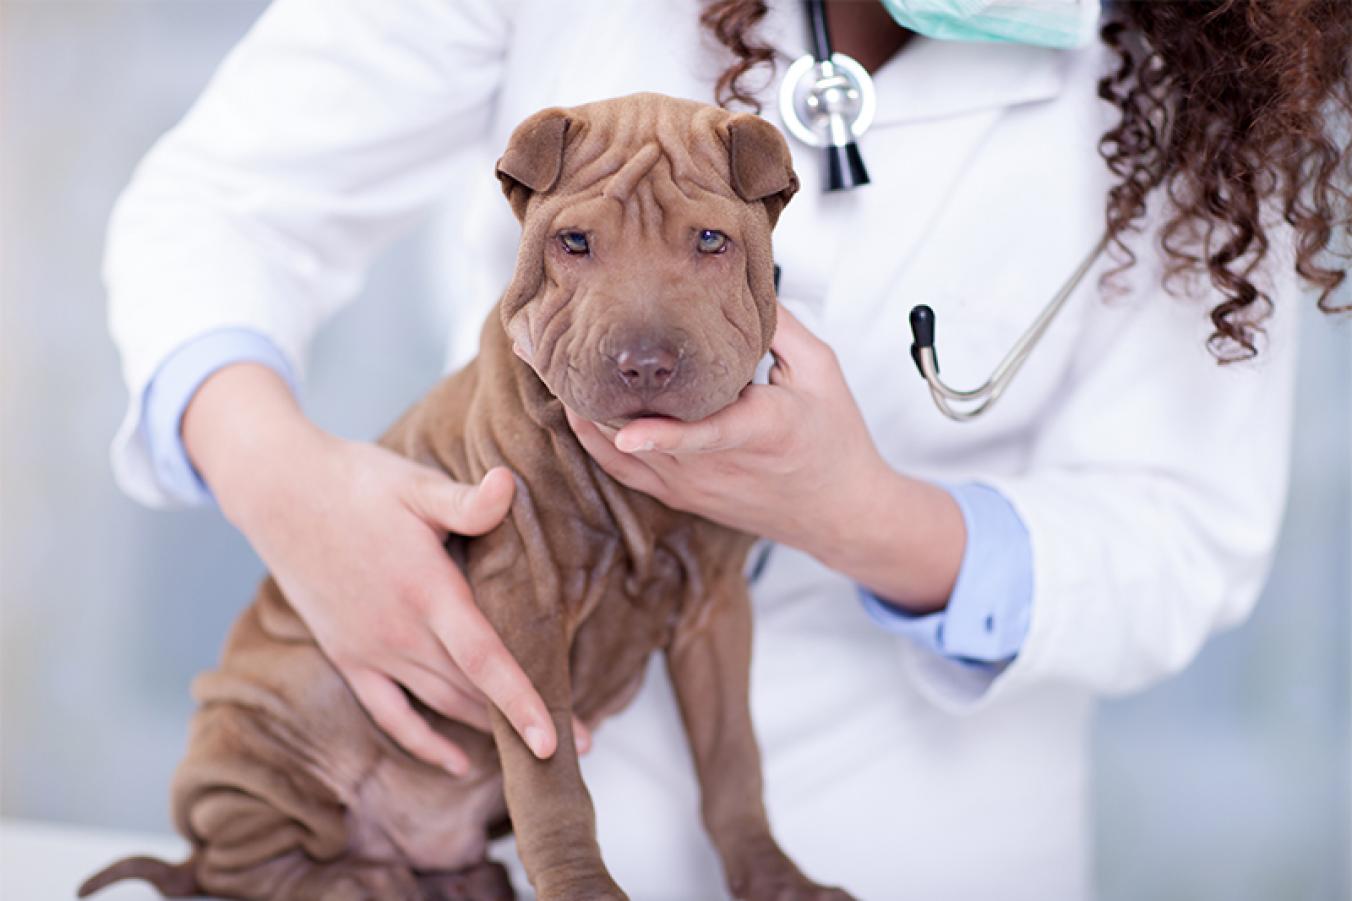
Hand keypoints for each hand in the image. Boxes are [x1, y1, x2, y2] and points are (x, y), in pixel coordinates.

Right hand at [184, 365, 589, 773]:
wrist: (282, 493)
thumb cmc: (358, 482)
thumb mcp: (416, 484)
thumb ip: (466, 500)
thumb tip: (511, 484)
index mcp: (426, 591)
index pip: (484, 660)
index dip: (521, 702)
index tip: (556, 740)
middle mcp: (400, 632)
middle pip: (473, 693)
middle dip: (525, 723)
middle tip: (582, 743)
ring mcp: (371, 650)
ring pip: (441, 705)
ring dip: (488, 732)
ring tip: (534, 755)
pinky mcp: (349, 657)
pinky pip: (391, 714)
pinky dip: (425, 742)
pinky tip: (457, 762)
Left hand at [566, 305, 963, 609]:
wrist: (839, 512)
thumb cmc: (834, 440)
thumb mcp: (821, 372)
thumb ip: (779, 327)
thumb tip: (736, 279)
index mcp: (761, 432)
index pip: (709, 435)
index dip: (665, 436)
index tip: (627, 432)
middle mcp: (717, 468)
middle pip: (640, 435)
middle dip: (587, 391)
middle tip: (536, 346)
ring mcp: (693, 487)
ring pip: (621, 451)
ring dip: (580, 408)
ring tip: (540, 363)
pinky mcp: (680, 496)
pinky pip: (623, 470)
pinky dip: (593, 438)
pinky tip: (571, 405)